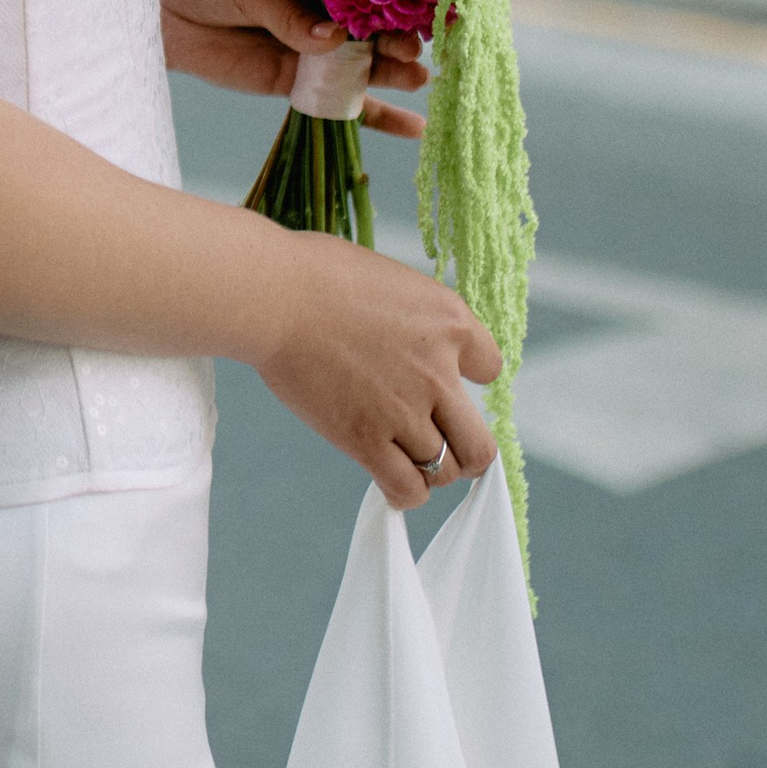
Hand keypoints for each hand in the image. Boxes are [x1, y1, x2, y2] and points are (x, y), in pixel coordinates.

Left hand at [157, 0, 428, 139]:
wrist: (155, 11)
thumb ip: (287, 13)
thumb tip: (334, 40)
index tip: (415, 7)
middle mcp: (321, 8)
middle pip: (370, 26)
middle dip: (396, 37)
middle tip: (412, 48)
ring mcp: (311, 47)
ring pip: (362, 63)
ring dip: (393, 72)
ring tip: (418, 77)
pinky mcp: (295, 81)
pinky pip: (341, 99)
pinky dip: (376, 114)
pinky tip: (413, 128)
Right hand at [250, 231, 500, 507]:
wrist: (275, 296)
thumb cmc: (317, 275)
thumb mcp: (393, 282)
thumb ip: (418, 320)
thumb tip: (415, 344)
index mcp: (450, 323)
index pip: (491, 369)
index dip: (466, 378)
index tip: (444, 381)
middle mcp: (439, 372)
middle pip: (480, 443)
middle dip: (463, 449)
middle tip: (440, 443)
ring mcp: (406, 410)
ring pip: (446, 470)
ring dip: (429, 469)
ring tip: (405, 458)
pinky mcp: (367, 439)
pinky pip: (408, 488)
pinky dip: (405, 493)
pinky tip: (391, 482)